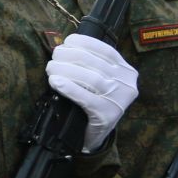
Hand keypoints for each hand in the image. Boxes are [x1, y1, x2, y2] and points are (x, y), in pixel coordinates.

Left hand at [46, 34, 138, 151]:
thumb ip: (93, 65)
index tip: (67, 41)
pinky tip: (55, 82)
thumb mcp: (103, 81)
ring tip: (50, 68)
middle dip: (70, 56)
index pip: (105, 50)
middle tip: (54, 57)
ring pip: (90, 78)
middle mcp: (126, 84)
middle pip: (94, 63)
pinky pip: (85, 97)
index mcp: (126, 71)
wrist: (96, 135)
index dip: (84, 43)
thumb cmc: (96, 102)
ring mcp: (118, 100)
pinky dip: (68, 88)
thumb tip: (66, 47)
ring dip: (66, 70)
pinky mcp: (106, 115)